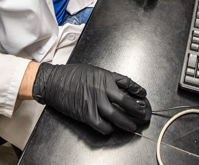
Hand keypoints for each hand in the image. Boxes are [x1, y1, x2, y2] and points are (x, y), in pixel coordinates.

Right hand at [32, 62, 150, 134]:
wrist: (54, 82)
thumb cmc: (72, 75)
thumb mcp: (94, 70)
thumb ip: (108, 79)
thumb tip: (122, 88)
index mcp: (105, 77)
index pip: (128, 85)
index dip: (138, 91)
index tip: (143, 96)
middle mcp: (102, 90)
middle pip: (126, 103)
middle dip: (137, 111)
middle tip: (143, 115)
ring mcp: (94, 102)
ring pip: (116, 117)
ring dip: (127, 123)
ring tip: (132, 126)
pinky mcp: (86, 114)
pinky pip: (102, 125)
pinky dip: (108, 128)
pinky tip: (111, 128)